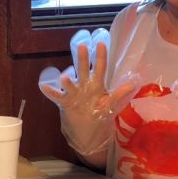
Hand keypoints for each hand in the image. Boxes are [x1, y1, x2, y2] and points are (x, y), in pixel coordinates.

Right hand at [38, 28, 137, 156]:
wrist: (88, 134)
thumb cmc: (99, 116)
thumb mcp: (110, 105)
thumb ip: (119, 94)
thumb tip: (133, 84)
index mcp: (97, 86)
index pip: (100, 68)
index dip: (101, 57)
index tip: (101, 44)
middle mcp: (85, 87)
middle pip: (84, 70)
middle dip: (83, 59)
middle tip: (82, 47)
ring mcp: (74, 94)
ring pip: (70, 84)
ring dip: (67, 80)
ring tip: (65, 77)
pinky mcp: (65, 103)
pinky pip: (56, 96)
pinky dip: (50, 92)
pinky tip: (44, 86)